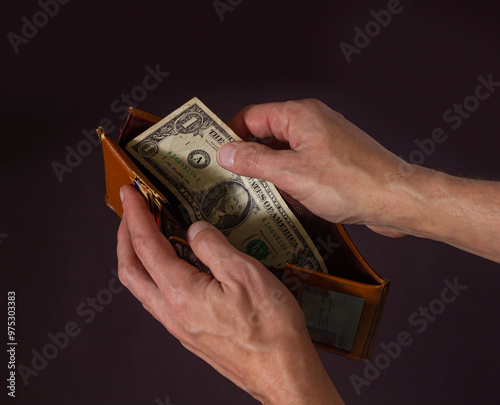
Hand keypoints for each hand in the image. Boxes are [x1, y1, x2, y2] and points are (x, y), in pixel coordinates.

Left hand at [117, 185, 343, 404]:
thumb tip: (195, 229)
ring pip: (143, 287)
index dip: (135, 215)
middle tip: (132, 213)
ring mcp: (180, 326)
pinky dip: (156, 274)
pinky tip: (176, 267)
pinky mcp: (191, 333)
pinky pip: (160, 299)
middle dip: (125, 236)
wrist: (283, 375)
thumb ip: (213, 247)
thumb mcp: (245, 275)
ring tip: (150, 235)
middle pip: (130, 270)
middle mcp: (172, 312)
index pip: (146, 245)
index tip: (130, 193)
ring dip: (139, 257)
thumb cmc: (270, 330)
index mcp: (181, 293)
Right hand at [218, 99, 499, 261]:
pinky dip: (289, 180)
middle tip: (229, 181)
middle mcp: (311, 122)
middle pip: (267, 134)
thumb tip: (226, 153)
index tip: (215, 157)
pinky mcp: (334, 160)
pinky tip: (285, 201)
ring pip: (284, 153)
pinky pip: (301, 165)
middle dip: (249, 157)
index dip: (231, 135)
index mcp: (299, 115)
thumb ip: (254, 162)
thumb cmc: (350, 183)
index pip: (251, 116)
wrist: (396, 200)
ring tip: (253, 196)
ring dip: (269, 173)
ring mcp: (324, 141)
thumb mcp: (291, 174)